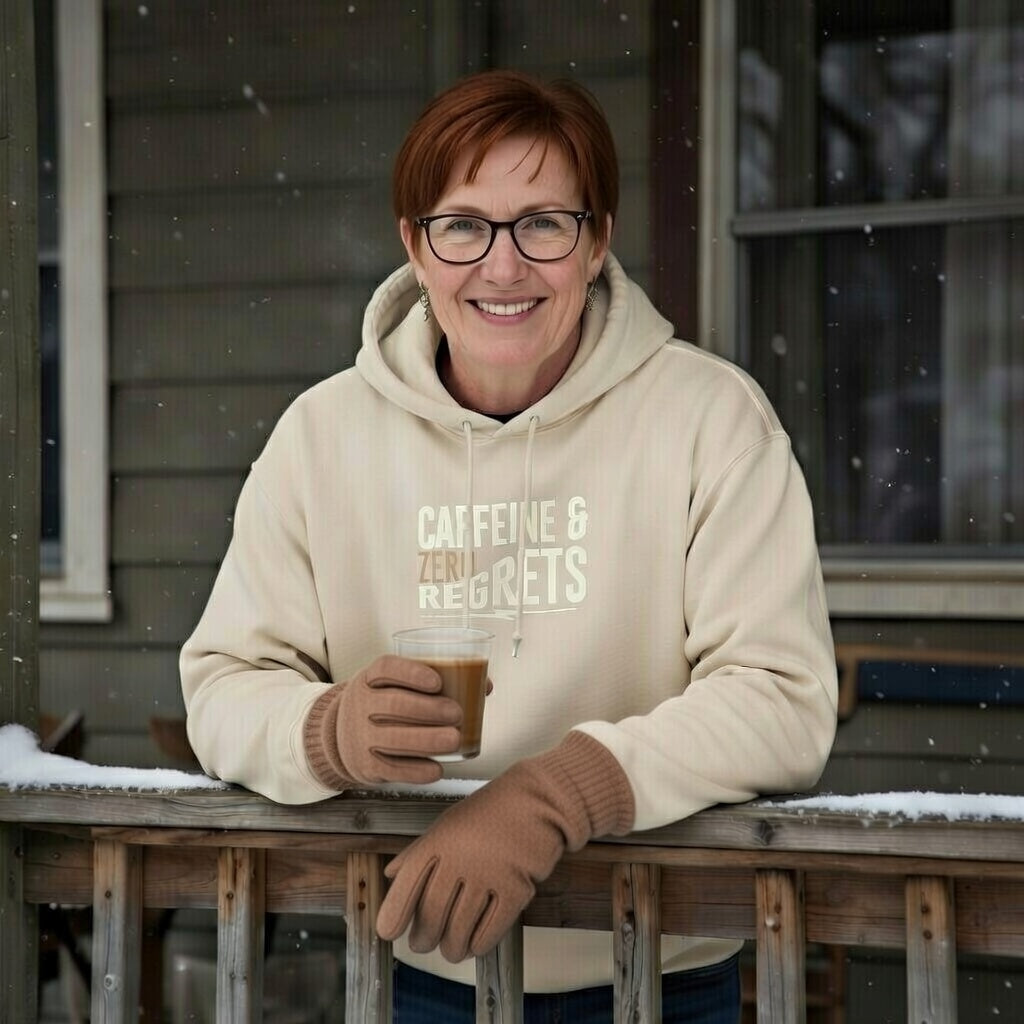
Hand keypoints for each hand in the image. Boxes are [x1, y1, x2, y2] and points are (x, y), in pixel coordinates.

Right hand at [307, 655, 463, 785]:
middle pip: (394, 704)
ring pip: (394, 739)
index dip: (412, 673)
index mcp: (370, 678)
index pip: (387, 669)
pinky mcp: (366, 766)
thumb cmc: (383, 703)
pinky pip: (392, 770)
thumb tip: (484, 684)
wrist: (341, 734)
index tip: (438, 681)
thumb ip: (437, 681)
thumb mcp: (396, 685)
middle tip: (458, 713)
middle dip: (429, 709)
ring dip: (428, 740)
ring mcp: (360, 736)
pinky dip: (417, 771)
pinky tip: (438, 768)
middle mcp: (361, 705)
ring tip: (455, 739)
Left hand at [376, 732, 634, 961]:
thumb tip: (390, 875)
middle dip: (423, 939)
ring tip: (450, 949)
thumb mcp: (446, 825)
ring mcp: (488, 877)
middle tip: (422, 943)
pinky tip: (475, 944)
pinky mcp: (515, 891)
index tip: (389, 932)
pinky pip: (489, 932)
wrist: (536, 802)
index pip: (406, 887)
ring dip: (451, 948)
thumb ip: (417, 852)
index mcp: (437, 843)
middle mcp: (459, 861)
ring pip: (459, 931)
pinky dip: (478, 945)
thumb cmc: (489, 813)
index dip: (393, 915)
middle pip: (432, 917)